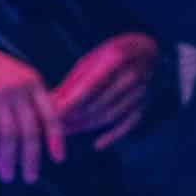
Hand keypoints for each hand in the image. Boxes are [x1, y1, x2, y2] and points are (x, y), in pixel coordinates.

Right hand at [0, 23, 62, 183]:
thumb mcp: (9, 76)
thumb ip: (24, 96)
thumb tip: (37, 128)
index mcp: (32, 81)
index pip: (51, 116)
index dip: (56, 140)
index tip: (58, 160)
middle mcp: (18, 87)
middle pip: (30, 130)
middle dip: (31, 158)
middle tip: (30, 178)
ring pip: (8, 135)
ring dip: (9, 160)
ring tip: (7, 177)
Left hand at [51, 32, 158, 150]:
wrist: (145, 51)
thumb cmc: (108, 54)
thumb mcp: (88, 60)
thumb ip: (72, 83)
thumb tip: (50, 104)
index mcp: (116, 59)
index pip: (89, 88)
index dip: (70, 104)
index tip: (52, 115)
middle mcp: (132, 76)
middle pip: (98, 105)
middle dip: (74, 118)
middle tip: (54, 127)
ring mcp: (141, 91)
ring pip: (110, 116)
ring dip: (86, 126)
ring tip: (65, 132)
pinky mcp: (145, 103)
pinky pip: (129, 124)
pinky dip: (113, 136)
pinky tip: (97, 145)